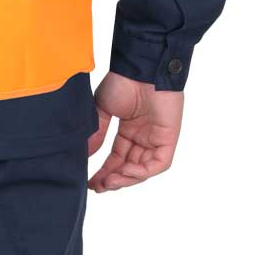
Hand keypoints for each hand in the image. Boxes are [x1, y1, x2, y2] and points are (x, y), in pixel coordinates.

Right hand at [87, 72, 182, 192]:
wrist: (140, 67)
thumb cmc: (123, 81)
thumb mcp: (102, 110)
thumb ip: (97, 133)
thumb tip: (85, 156)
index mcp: (129, 130)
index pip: (117, 158)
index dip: (105, 172)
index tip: (90, 182)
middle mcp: (143, 136)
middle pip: (129, 167)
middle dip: (113, 180)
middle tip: (97, 187)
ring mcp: (156, 138)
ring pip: (143, 169)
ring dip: (126, 179)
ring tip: (108, 182)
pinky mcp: (168, 137)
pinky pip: (158, 163)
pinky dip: (142, 171)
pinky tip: (125, 171)